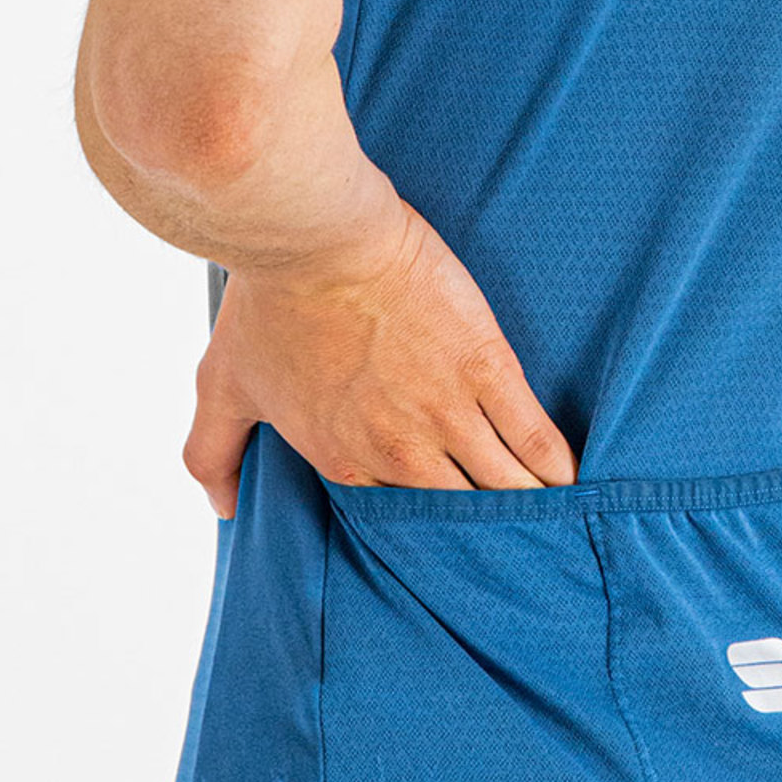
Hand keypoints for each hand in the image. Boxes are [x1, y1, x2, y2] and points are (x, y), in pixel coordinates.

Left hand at [182, 193, 577, 511]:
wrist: (312, 238)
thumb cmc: (267, 303)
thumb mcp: (223, 385)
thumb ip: (212, 454)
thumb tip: (222, 508)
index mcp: (345, 462)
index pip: (399, 520)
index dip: (427, 533)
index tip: (449, 543)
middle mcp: (400, 451)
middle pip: (459, 513)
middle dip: (485, 535)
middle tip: (513, 543)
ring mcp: (448, 411)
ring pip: (502, 484)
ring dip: (527, 507)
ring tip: (554, 520)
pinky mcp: (486, 367)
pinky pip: (531, 434)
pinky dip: (554, 464)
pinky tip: (569, 478)